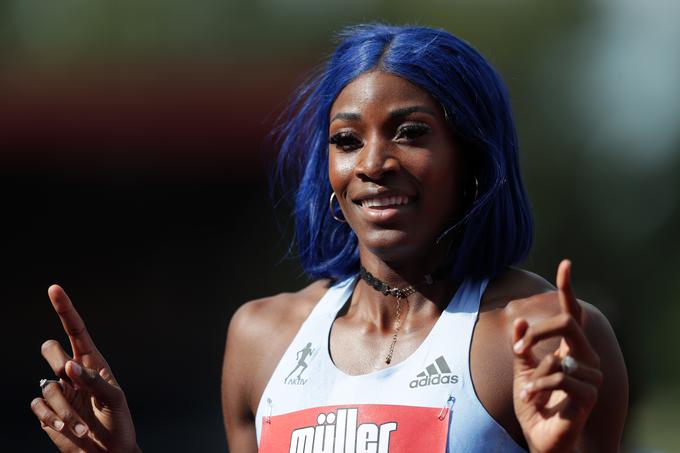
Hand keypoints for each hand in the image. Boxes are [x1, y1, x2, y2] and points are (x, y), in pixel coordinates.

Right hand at [30, 285, 140, 452]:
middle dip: (54, 359)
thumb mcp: (114, 399)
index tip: (54, 289)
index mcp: (93, 362)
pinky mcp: (46, 411)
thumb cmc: (118, 422)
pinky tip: (68, 429)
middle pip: (49, 348)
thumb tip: (67, 367)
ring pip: (46, 384)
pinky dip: (52, 419)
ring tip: (84, 425)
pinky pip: (37, 405)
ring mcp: (58, 391)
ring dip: (64, 408)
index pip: (76, 330)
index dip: (64, 309)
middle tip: (69, 375)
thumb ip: (93, 381)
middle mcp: (72, 373)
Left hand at [512, 260, 602, 452]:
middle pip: (567, 322)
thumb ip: (522, 347)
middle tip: (519, 348)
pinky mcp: (589, 394)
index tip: (565, 264)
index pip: (571, 312)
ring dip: (535, 375)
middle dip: (537, 333)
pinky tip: (532, 398)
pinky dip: (539, 387)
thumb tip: (520, 319)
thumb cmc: (534, 402)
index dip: (568, 288)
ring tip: (527, 392)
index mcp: (569, 347)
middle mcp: (585, 356)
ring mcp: (591, 375)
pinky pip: (561, 377)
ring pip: (558, 356)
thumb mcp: (522, 370)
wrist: (541, 436)